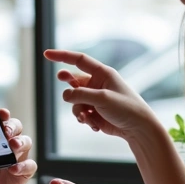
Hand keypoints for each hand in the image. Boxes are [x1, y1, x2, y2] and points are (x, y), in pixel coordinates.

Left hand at [0, 107, 36, 183]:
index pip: (1, 119)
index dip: (3, 114)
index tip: (1, 113)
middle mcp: (8, 142)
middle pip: (17, 127)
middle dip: (12, 126)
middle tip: (6, 131)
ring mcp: (18, 156)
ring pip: (26, 142)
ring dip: (21, 142)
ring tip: (13, 145)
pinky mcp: (23, 171)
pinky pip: (29, 165)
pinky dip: (23, 166)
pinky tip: (14, 169)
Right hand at [43, 49, 162, 141]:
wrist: (138, 129)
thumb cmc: (126, 108)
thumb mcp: (102, 98)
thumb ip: (81, 95)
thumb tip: (64, 95)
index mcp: (102, 74)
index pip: (79, 60)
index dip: (62, 56)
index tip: (46, 54)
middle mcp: (97, 84)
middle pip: (74, 82)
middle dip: (69, 87)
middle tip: (62, 79)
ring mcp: (95, 98)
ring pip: (74, 101)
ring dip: (78, 111)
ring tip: (88, 118)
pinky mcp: (94, 112)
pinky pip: (80, 113)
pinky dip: (84, 119)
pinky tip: (95, 125)